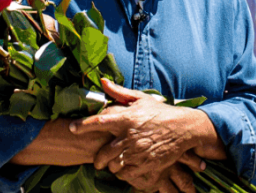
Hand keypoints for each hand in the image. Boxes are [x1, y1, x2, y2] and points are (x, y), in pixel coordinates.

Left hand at [71, 79, 212, 190]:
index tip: (72, 128)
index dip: (83, 125)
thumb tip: (102, 81)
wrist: (184, 128)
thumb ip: (119, 92)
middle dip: (97, 159)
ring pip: (115, 165)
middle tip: (97, 160)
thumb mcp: (140, 99)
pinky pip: (127, 173)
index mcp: (127, 118)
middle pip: (104, 152)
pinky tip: (126, 167)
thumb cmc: (160, 112)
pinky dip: (124, 172)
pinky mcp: (146, 164)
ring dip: (112, 165)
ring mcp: (138, 152)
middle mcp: (130, 136)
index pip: (99, 121)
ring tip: (114, 163)